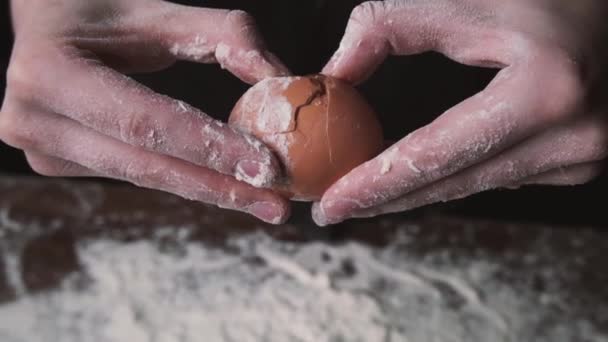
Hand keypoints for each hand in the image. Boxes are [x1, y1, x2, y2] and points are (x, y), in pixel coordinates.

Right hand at [0, 0, 291, 223]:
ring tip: (262, 201)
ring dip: (207, 189)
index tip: (266, 167)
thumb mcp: (159, 12)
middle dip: (219, 187)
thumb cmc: (104, 13)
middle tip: (276, 205)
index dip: (209, 147)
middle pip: (146, 165)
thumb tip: (280, 78)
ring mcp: (41, 150)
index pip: (147, 122)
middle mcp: (36, 119)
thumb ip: (224, 36)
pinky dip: (181, 178)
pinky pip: (133, 174)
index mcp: (51, 73)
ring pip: (143, 177)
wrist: (47, 27)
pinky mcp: (56, 164)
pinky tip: (222, 184)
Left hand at [314, 0, 607, 225]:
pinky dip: (457, 175)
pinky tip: (424, 174)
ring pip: (475, 185)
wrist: (607, 10)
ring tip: (367, 193)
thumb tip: (336, 74)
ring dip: (420, 190)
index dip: (376, 182)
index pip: (436, 154)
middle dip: (387, 199)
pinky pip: (501, 176)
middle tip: (335, 210)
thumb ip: (388, 27)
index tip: (332, 203)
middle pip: (453, 184)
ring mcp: (584, 156)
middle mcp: (573, 137)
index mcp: (545, 91)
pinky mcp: (582, 160)